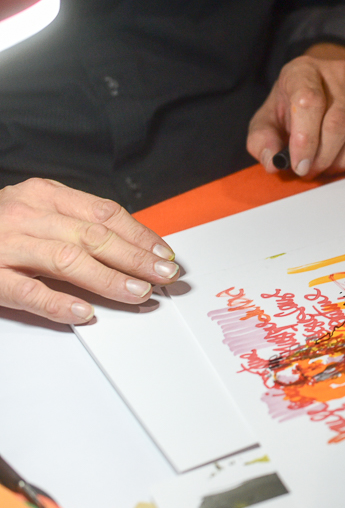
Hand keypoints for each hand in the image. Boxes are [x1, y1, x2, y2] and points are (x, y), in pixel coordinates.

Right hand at [0, 179, 179, 323]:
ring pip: (66, 260)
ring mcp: (5, 244)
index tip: (165, 255)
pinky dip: (57, 302)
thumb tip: (135, 247)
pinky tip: (83, 311)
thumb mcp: (39, 212)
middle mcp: (26, 214)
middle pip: (93, 236)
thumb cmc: (0, 227)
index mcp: (45, 195)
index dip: (139, 235)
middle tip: (164, 276)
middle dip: (134, 258)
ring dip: (107, 278)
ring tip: (137, 293)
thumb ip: (78, 224)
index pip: (104, 214)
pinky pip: (26, 290)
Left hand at [247, 43, 344, 178]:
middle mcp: (339, 71)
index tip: (299, 164)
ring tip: (331, 166)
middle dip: (324, 157)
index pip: (308, 101)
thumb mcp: (269, 121)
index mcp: (304, 70)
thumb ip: (261, 141)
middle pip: (339, 122)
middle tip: (313, 170)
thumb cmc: (295, 108)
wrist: (327, 89)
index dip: (304, 140)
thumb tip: (272, 161)